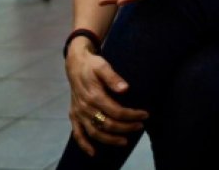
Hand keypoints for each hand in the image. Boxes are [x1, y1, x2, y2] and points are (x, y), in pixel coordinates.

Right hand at [64, 41, 147, 155]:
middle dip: (125, 128)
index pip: (116, 111)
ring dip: (110, 139)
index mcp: (94, 96)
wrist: (75, 64)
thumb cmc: (92, 65)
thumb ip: (113, 77)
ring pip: (94, 132)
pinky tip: (93, 153)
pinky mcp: (74, 116)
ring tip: (125, 142)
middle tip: (140, 126)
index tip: (145, 115)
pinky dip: (84, 145)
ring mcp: (79, 113)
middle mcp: (85, 107)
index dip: (131, 115)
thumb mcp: (103, 66)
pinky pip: (77, 134)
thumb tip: (125, 88)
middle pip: (107, 124)